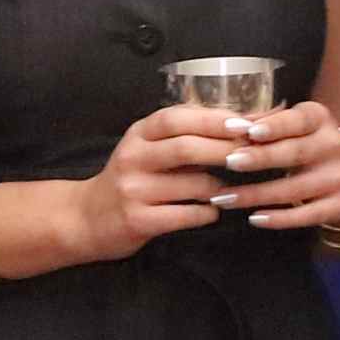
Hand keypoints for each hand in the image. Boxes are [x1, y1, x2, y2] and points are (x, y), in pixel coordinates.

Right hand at [77, 102, 253, 255]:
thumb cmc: (131, 179)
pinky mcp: (138, 220)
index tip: (246, 124)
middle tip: (253, 154)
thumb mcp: (145, 148)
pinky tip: (211, 211)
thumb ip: (181, 135)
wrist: (87, 218)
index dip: (213, 120)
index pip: (176, 118)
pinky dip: (208, 213)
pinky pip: (187, 215)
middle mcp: (132, 158)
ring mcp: (133, 190)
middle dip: (225, 150)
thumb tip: (238, 121)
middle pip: (186, 148)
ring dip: (220, 187)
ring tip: (230, 190)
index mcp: (137, 135)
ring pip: (193, 185)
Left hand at [222, 101, 339, 235]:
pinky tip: (255, 218)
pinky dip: (278, 219)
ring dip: (256, 195)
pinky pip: (306, 215)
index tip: (249, 132)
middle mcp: (334, 146)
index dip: (275, 126)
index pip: (298, 121)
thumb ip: (266, 123)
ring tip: (224, 198)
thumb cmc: (312, 144)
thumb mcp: (297, 126)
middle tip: (230, 162)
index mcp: (320, 120)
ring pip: (294, 189)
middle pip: (295, 153)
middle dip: (261, 158)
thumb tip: (232, 125)